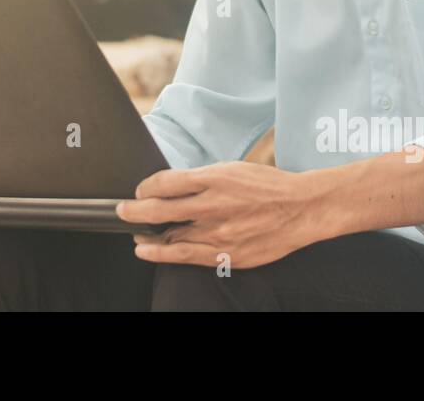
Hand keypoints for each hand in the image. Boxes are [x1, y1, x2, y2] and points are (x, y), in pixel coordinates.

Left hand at [117, 161, 331, 268]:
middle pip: (159, 209)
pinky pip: (186, 256)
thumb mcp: (231, 169)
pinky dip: (162, 254)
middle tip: (122, 210)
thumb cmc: (267, 186)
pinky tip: (148, 251)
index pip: (165, 182)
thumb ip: (201, 178)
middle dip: (134, 210)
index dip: (145, 187)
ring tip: (136, 235)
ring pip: (170, 236)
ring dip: (147, 235)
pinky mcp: (227, 254)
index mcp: (214, 178)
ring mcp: (219, 232)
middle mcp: (213, 205)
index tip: (139, 190)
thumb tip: (171, 185)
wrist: (302, 209)